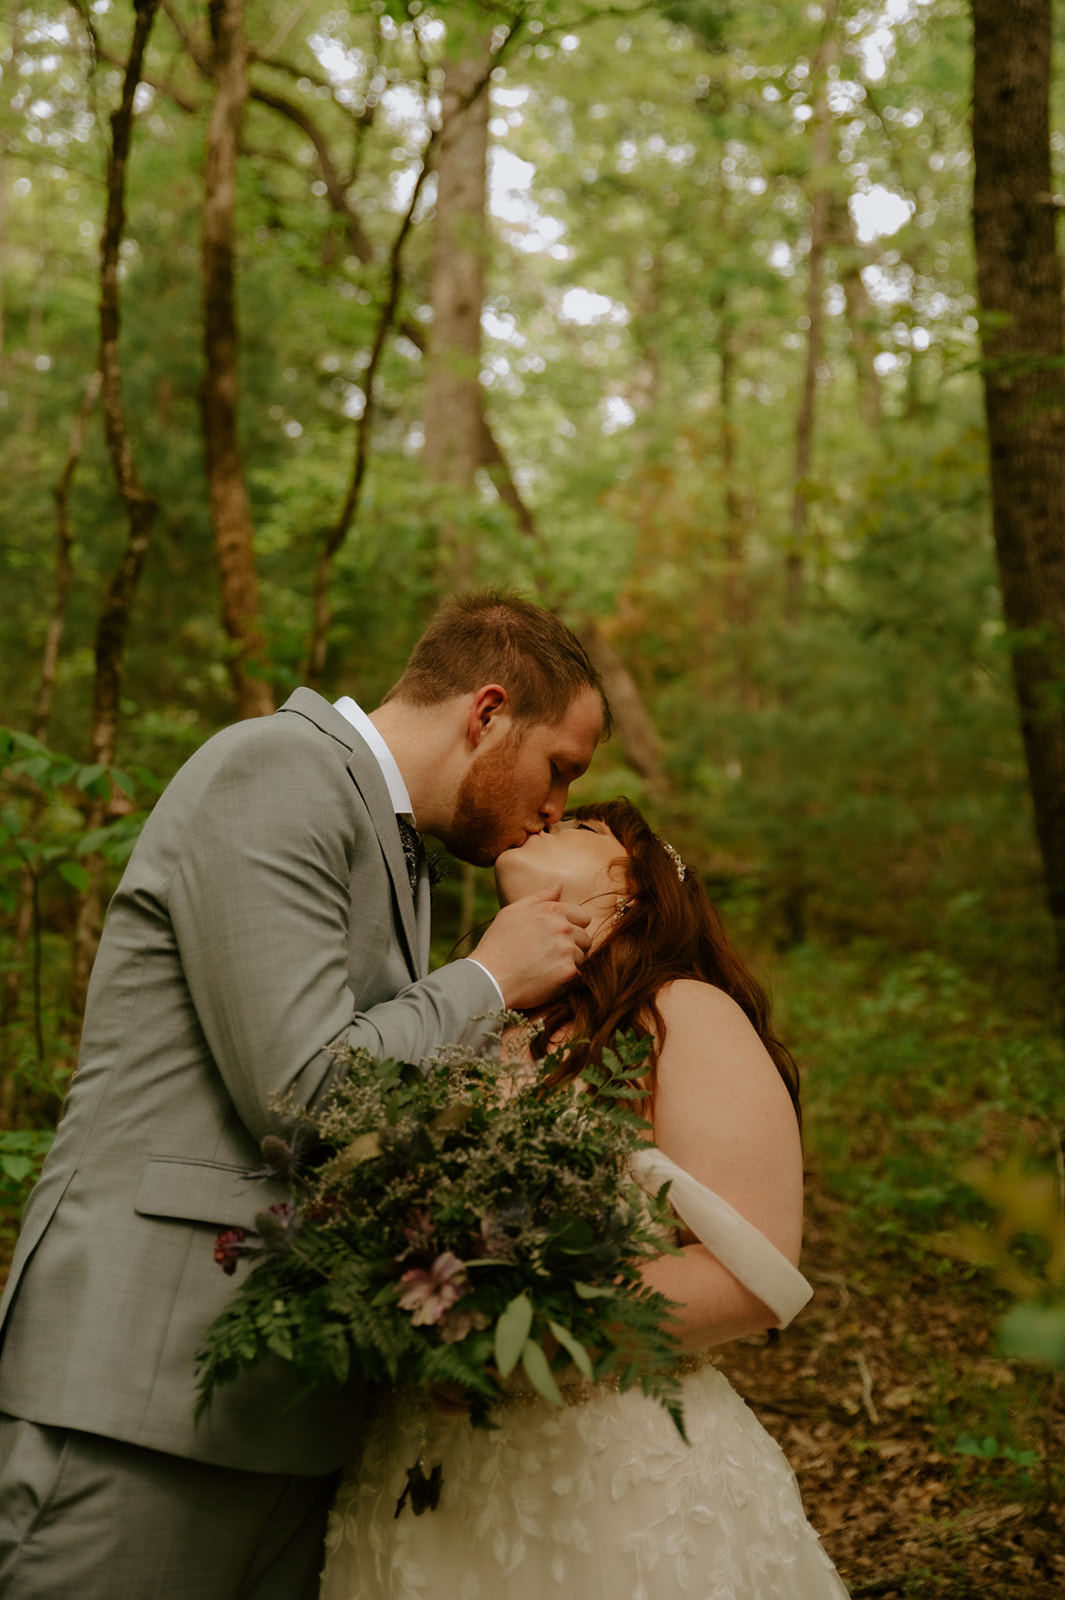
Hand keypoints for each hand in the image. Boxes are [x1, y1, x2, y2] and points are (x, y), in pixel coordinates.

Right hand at [472, 884, 591, 1009]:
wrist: (489, 979)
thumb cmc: (497, 945)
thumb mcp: (512, 912)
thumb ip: (539, 897)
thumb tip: (559, 884)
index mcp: (552, 910)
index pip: (582, 917)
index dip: (571, 928)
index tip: (555, 939)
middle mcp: (563, 927)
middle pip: (585, 938)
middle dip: (572, 946)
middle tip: (548, 956)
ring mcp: (567, 949)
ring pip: (581, 957)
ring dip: (568, 963)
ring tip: (544, 967)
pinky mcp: (568, 971)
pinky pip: (577, 975)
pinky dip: (565, 979)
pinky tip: (545, 979)